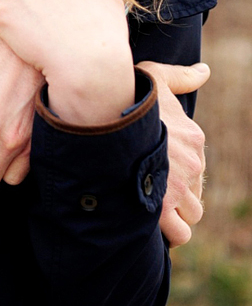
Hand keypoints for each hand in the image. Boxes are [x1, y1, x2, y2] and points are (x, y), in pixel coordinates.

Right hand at [138, 60, 208, 245]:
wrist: (103, 113)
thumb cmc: (125, 93)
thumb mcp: (154, 76)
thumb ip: (179, 76)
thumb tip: (204, 71)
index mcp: (193, 138)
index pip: (195, 169)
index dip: (174, 175)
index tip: (152, 173)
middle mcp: (193, 163)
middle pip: (195, 195)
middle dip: (175, 198)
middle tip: (147, 192)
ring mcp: (180, 186)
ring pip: (191, 216)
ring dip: (173, 217)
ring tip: (146, 209)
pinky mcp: (164, 208)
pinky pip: (180, 234)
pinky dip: (168, 234)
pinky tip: (148, 224)